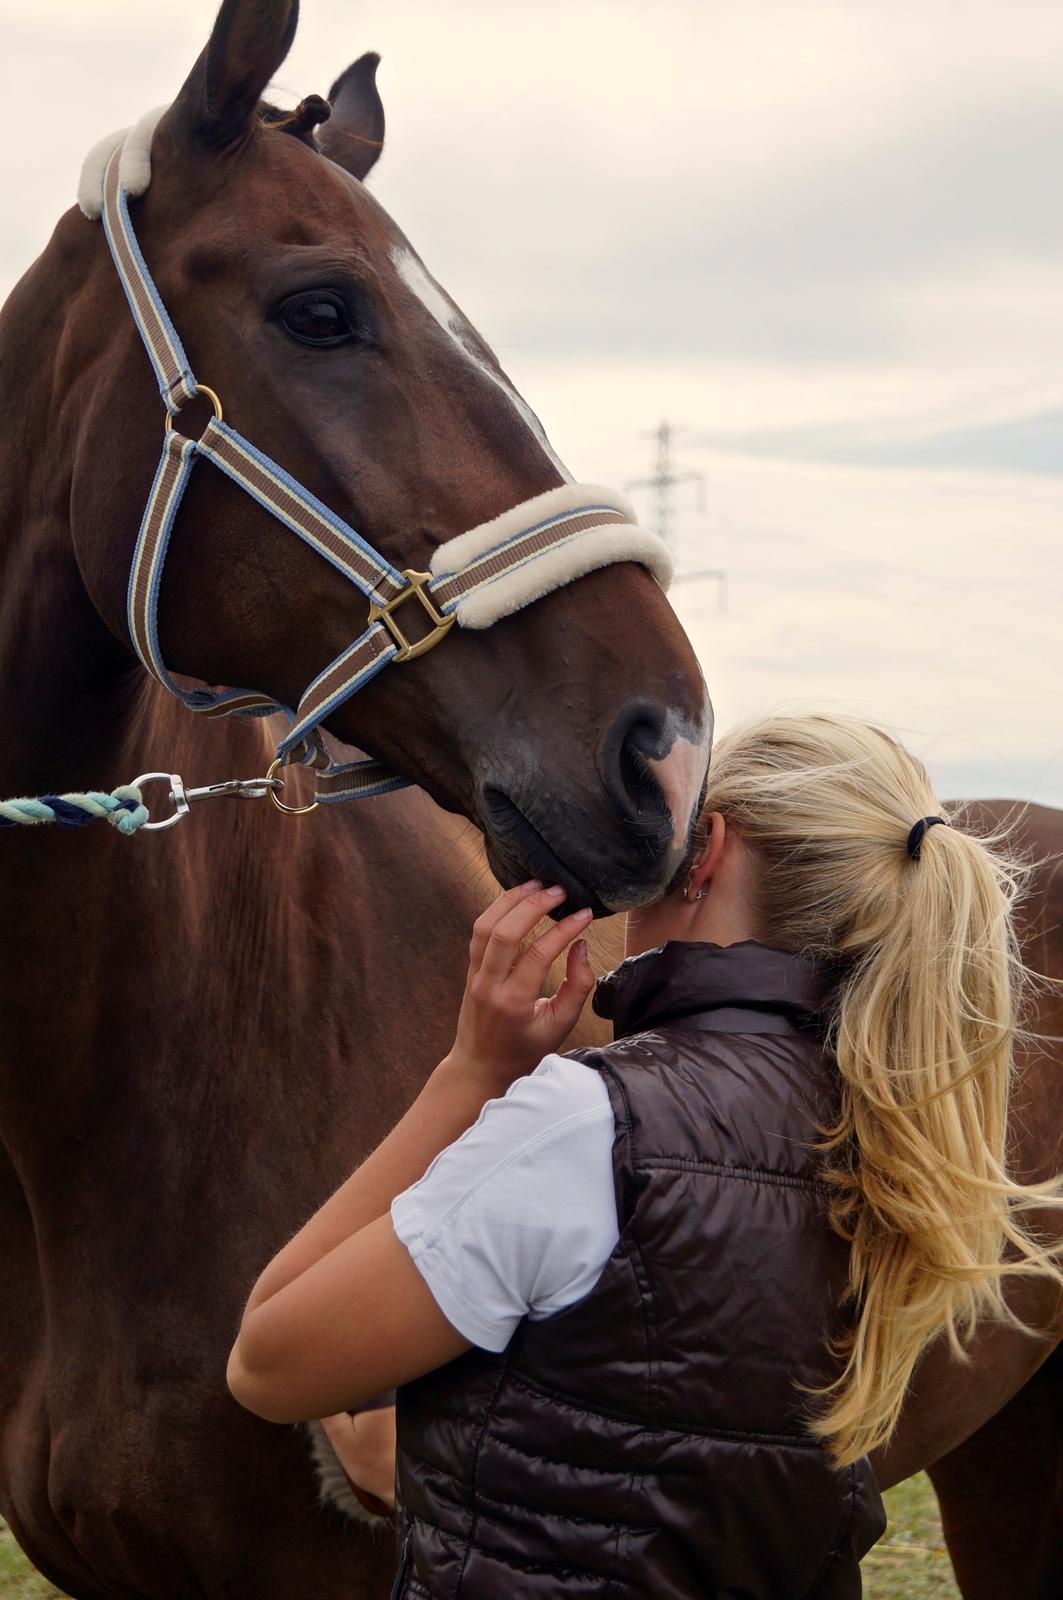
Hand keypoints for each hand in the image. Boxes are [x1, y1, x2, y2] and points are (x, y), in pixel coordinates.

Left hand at [446, 882, 595, 1090]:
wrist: (481, 1066)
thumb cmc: (525, 1049)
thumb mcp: (560, 1025)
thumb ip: (577, 986)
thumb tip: (581, 946)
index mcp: (514, 1003)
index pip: (539, 954)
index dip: (564, 929)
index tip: (584, 914)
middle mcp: (489, 986)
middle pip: (505, 932)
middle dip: (533, 905)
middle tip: (559, 890)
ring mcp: (475, 976)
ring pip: (485, 926)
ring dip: (510, 900)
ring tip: (536, 884)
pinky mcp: (470, 969)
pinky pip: (479, 931)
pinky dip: (497, 909)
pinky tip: (517, 898)